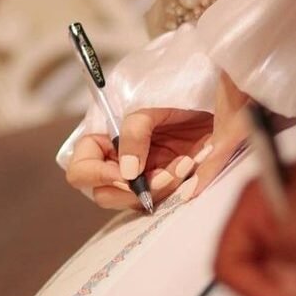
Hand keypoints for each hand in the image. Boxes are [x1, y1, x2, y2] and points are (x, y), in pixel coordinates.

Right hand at [66, 108, 211, 209]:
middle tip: (160, 175)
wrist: (214, 97)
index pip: (81, 169)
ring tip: (185, 162)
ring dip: (161, 186)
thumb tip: (129, 173)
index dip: (96, 175)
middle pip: (105, 194)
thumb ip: (133, 134)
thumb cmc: (175, 93)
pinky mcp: (167, 182)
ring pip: (137, 201)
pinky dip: (177, 185)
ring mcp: (142, 175)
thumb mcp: (150, 106)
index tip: (125, 173)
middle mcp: (119, 161)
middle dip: (132, 190)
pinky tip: (190, 162)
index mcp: (104, 141)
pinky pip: (163, 198)